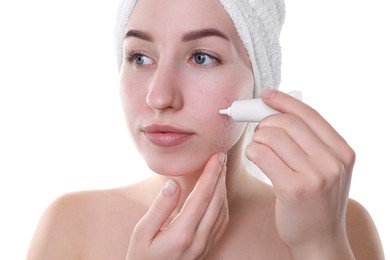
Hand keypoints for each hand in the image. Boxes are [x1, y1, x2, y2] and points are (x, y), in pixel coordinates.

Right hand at [126, 152, 227, 259]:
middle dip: (220, 176)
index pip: (202, 197)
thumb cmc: (141, 258)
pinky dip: (223, 204)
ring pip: (222, 211)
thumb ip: (160, 207)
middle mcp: (198, 240)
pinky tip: (219, 194)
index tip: (216, 156)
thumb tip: (173, 183)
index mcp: (182, 233)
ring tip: (220, 170)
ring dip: (223, 188)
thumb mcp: (142, 232)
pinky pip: (221, 223)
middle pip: (216, 201)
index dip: (211, 173)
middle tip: (221, 156)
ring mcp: (204, 246)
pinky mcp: (205, 249)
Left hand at [246, 90, 354, 258]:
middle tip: (259, 131)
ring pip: (271, 137)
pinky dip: (252, 152)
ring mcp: (315, 176)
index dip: (284, 101)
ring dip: (258, 140)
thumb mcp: (326, 169)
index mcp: (342, 152)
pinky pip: (262, 154)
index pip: (309, 114)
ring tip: (260, 150)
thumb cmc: (317, 201)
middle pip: (287, 123)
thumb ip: (311, 143)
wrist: (320, 240)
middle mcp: (332, 162)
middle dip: (266, 122)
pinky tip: (255, 159)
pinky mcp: (293, 188)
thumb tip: (279, 112)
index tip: (266, 95)